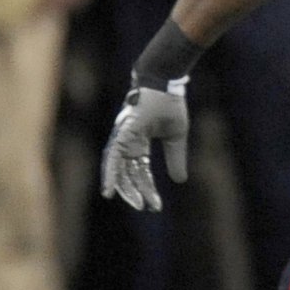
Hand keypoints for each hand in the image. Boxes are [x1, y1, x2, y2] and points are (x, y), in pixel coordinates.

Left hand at [99, 79, 189, 211]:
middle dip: (134, 191)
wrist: (165, 83)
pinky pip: (112, 157)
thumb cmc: (170, 104)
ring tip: (126, 203)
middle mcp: (128, 143)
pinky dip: (110, 173)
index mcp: (140, 143)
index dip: (148, 188)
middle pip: (128, 173)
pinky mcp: (121, 134)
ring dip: (121, 186)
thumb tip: (180, 181)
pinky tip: (109, 189)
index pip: (142, 171)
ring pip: (117, 168)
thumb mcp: (177, 137)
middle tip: (143, 207)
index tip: (155, 205)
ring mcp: (123, 138)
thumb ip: (176, 158)